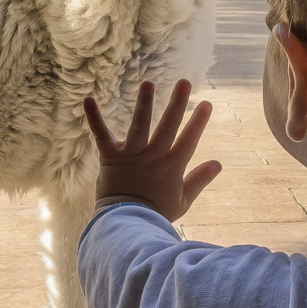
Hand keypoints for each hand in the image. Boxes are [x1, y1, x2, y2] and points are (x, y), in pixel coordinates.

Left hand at [84, 79, 219, 221]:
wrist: (126, 225)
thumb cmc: (155, 214)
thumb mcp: (182, 200)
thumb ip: (199, 180)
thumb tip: (218, 164)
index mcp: (172, 166)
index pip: (189, 140)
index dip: (198, 122)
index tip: (207, 103)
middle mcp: (153, 157)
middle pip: (168, 127)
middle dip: (177, 104)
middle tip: (184, 82)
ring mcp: (132, 156)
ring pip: (139, 126)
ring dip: (144, 104)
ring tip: (149, 84)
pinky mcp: (110, 157)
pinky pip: (101, 135)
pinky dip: (94, 118)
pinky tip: (88, 99)